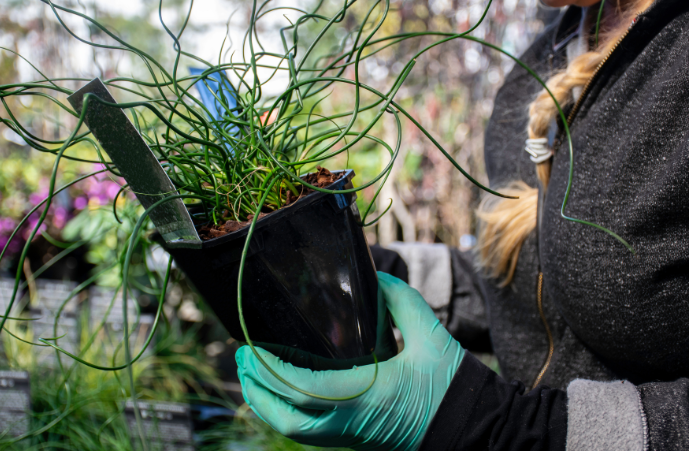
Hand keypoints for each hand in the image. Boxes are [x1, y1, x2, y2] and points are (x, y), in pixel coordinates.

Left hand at [236, 272, 463, 450]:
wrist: (471, 430)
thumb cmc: (452, 386)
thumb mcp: (432, 336)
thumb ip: (401, 302)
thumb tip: (375, 278)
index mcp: (366, 397)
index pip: (304, 390)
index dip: (272, 371)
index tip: (253, 349)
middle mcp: (351, 422)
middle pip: (288, 419)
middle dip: (258, 390)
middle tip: (242, 359)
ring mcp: (351, 436)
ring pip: (295, 432)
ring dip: (267, 405)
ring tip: (253, 375)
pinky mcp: (355, 440)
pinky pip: (309, 434)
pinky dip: (285, 414)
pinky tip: (282, 394)